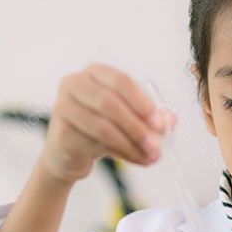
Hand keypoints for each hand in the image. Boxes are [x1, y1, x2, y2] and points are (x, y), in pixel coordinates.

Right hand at [39, 64, 169, 183]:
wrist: (68, 153)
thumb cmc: (99, 130)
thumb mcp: (127, 119)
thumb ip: (149, 117)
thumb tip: (172, 120)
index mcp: (94, 72)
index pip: (121, 81)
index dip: (143, 103)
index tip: (160, 124)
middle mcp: (74, 84)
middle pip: (110, 103)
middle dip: (137, 126)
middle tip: (156, 144)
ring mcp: (62, 106)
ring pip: (103, 126)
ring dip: (131, 144)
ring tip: (150, 156)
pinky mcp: (60, 132)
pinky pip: (94, 143)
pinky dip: (121, 153)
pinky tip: (136, 159)